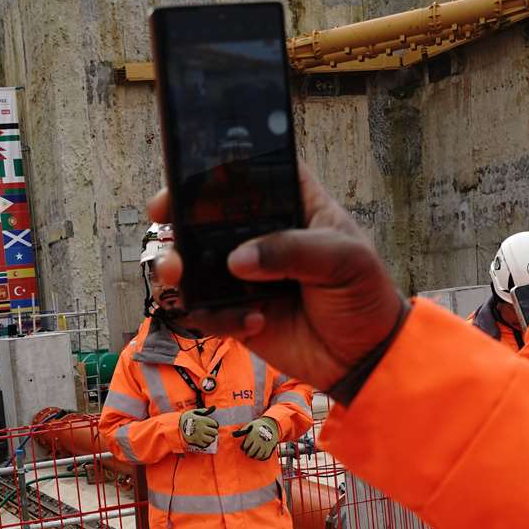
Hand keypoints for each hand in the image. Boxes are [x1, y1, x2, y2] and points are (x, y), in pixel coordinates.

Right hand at [147, 163, 406, 391]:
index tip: (188, 177)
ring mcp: (244, 277)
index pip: (251, 175)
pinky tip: (255, 323)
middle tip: (163, 220)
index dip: (217, 170)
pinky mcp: (236, 314)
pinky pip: (206, 312)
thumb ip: (293, 251)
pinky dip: (218, 318)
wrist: (365, 358)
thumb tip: (237, 260)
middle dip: (178, 217)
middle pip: (207, 216)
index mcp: (293, 207)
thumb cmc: (365, 295)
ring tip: (180, 276)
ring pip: (194, 265)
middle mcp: (262, 237)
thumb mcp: (344, 260)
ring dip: (179, 270)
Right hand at [178, 406, 217, 449]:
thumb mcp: (193, 412)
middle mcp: (202, 428)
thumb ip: (202, 411)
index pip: (214, 424)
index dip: (214, 424)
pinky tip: (204, 440)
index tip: (212, 425)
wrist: (176, 426)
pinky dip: (206, 443)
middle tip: (211, 431)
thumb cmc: (185, 418)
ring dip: (211, 438)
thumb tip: (211, 409)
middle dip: (214, 431)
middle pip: (214, 432)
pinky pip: (205, 444)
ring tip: (208, 436)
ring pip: (211, 439)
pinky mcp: (195, 441)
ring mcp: (199, 436)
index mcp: (202, 420)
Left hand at [232, 416, 279, 459]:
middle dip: (248, 453)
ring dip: (254, 456)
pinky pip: (264, 456)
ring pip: (257, 455)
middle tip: (247, 452)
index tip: (244, 447)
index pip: (245, 446)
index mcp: (253, 435)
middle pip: (251, 452)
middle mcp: (259, 441)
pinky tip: (259, 455)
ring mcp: (265, 445)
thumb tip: (233, 435)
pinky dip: (261, 457)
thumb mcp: (250, 425)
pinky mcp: (270, 448)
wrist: (272, 424)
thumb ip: (242, 430)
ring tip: (253, 453)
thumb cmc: (258, 425)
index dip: (243, 448)